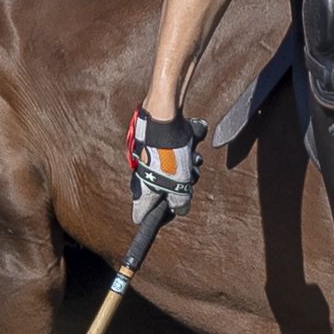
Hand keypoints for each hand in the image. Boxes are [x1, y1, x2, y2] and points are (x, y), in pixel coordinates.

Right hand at [130, 106, 199, 226]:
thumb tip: (181, 208)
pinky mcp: (161, 146)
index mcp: (142, 190)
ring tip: (192, 159)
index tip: (173, 209)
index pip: (142, 215)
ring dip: (188, 167)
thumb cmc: (167, 152)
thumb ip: (180, 203)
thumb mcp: (179, 186)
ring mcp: (152, 160)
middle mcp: (144, 176)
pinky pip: (177, 155)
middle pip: (164, 192)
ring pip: (174, 172)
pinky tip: (191, 146)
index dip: (160, 216)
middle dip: (181, 186)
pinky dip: (186, 152)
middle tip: (188, 179)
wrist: (164, 117)